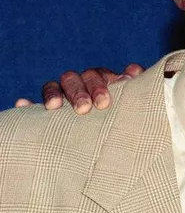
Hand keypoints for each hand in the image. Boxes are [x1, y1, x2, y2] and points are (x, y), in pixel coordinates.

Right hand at [14, 64, 144, 113]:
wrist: (109, 141)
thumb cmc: (122, 117)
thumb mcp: (129, 102)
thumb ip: (133, 86)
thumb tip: (134, 70)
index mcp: (100, 80)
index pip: (98, 74)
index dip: (102, 84)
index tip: (106, 101)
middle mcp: (80, 84)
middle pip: (76, 78)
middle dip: (81, 91)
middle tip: (86, 109)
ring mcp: (61, 95)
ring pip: (55, 85)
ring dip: (55, 93)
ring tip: (55, 106)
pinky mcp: (44, 110)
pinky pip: (32, 105)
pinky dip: (28, 104)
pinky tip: (23, 104)